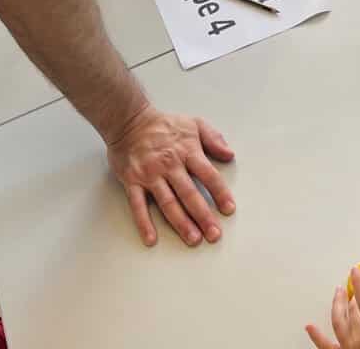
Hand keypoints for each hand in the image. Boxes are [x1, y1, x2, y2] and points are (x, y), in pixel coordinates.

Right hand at [105, 105, 235, 246]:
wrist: (129, 120)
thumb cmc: (164, 124)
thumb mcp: (194, 124)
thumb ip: (214, 139)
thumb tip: (230, 154)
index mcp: (187, 151)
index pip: (208, 175)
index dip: (220, 193)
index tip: (229, 210)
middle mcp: (170, 165)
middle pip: (189, 194)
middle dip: (203, 216)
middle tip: (214, 235)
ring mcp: (150, 174)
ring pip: (168, 203)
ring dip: (181, 223)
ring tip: (193, 239)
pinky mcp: (132, 181)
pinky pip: (138, 205)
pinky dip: (144, 223)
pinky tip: (151, 239)